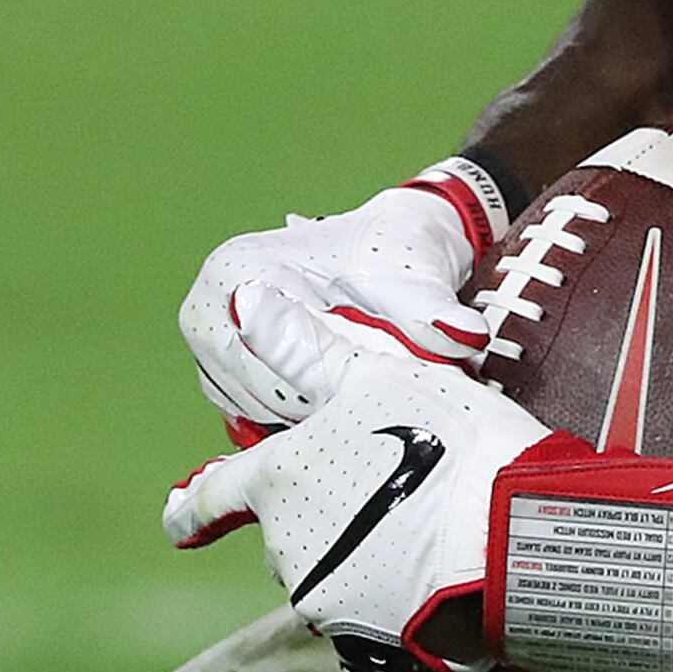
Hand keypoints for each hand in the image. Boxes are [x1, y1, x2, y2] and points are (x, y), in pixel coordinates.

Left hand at [162, 291, 551, 671]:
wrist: (506, 537)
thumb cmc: (441, 441)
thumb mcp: (374, 375)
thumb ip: (304, 350)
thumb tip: (244, 304)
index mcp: (276, 480)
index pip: (212, 495)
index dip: (191, 504)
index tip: (174, 517)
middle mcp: (283, 544)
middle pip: (282, 529)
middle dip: (314, 512)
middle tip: (374, 487)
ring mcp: (322, 594)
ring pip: (324, 565)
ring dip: (352, 546)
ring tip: (415, 519)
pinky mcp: (366, 635)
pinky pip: (364, 603)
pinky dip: (384, 584)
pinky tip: (429, 560)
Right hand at [179, 158, 508, 435]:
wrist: (394, 250)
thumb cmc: (398, 255)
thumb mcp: (415, 279)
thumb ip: (432, 312)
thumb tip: (465, 336)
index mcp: (235, 272)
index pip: (270, 359)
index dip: (329, 382)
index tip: (377, 383)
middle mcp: (207, 311)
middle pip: (259, 392)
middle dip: (323, 399)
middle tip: (377, 392)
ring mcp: (209, 348)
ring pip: (258, 412)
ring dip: (314, 413)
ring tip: (361, 388)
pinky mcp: (224, 379)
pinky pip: (258, 421)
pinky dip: (302, 419)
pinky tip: (341, 399)